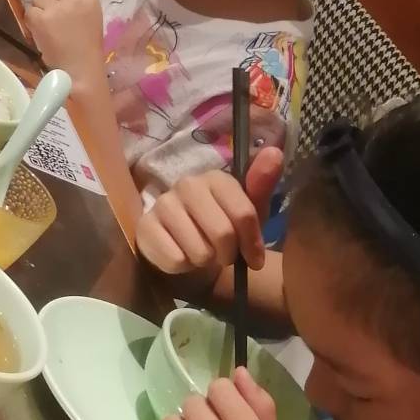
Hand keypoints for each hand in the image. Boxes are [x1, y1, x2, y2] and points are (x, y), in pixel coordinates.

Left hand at [26, 0, 103, 84]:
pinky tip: (41, 33)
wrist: (80, 69)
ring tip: (49, 28)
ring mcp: (57, 7)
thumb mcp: (91, 17)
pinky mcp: (42, 18)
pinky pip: (29, 11)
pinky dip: (31, 21)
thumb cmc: (86, 47)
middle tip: (52, 15)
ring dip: (39, 10)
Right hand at [138, 148, 284, 275]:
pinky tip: (181, 255)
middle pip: (222, 233)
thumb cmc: (223, 227)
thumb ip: (262, 185)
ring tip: (203, 253)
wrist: (187, 248)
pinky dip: (183, 266)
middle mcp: (187, 185)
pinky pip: (175, 259)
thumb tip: (274, 152)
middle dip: (228, 254)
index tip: (255, 258)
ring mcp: (163, 204)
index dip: (253, 242)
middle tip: (224, 255)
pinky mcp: (145, 227)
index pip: (244, 214)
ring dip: (205, 261)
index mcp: (216, 178)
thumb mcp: (251, 212)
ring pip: (199, 250)